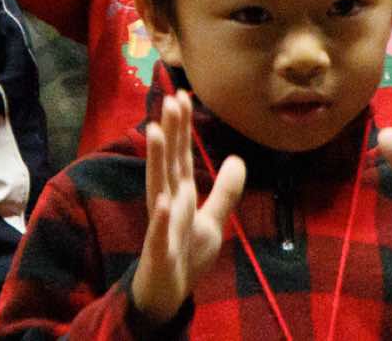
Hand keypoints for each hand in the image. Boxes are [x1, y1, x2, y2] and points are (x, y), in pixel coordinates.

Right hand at [130, 91, 245, 323]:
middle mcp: (167, 202)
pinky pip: (160, 232)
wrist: (168, 295)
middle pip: (169, 162)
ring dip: (155, 160)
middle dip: (170, 132)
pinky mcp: (160, 252)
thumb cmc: (186, 255)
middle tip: (170, 99)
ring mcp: (161, 225)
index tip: (182, 95)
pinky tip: (164, 200)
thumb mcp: (212, 221)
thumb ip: (224, 191)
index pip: (181, 154)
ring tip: (153, 131)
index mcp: (180, 194)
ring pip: (158, 187)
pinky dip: (161, 217)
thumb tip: (238, 159)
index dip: (182, 127)